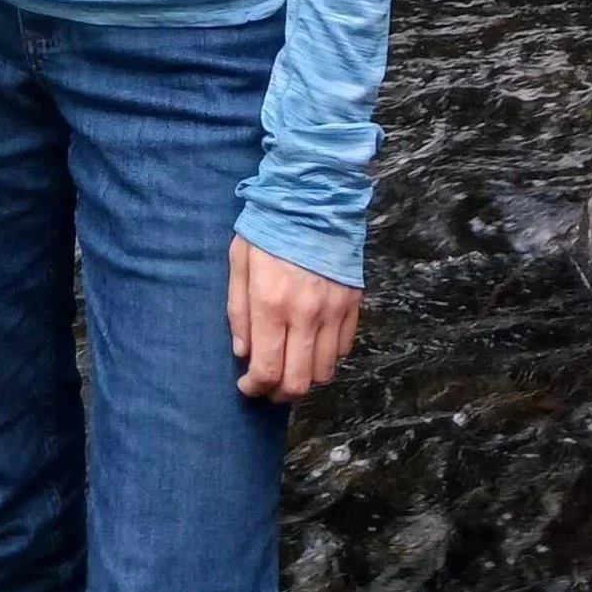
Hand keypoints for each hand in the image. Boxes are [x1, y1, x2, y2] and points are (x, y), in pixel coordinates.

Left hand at [229, 237, 359, 399]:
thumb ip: (238, 310)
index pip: (267, 370)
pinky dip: (326, 358)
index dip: (255, 388)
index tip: (247, 386)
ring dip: (305, 378)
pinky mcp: (352, 305)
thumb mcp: (239, 261)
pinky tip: (311, 346)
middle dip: (279, 394)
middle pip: (299, 382)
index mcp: (271, 304)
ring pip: (324, 373)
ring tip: (290, 367)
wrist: (313, 197)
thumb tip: (242, 352)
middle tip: (268, 387)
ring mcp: (333, 312)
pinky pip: (343, 350)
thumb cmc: (268, 226)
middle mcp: (305, 315)